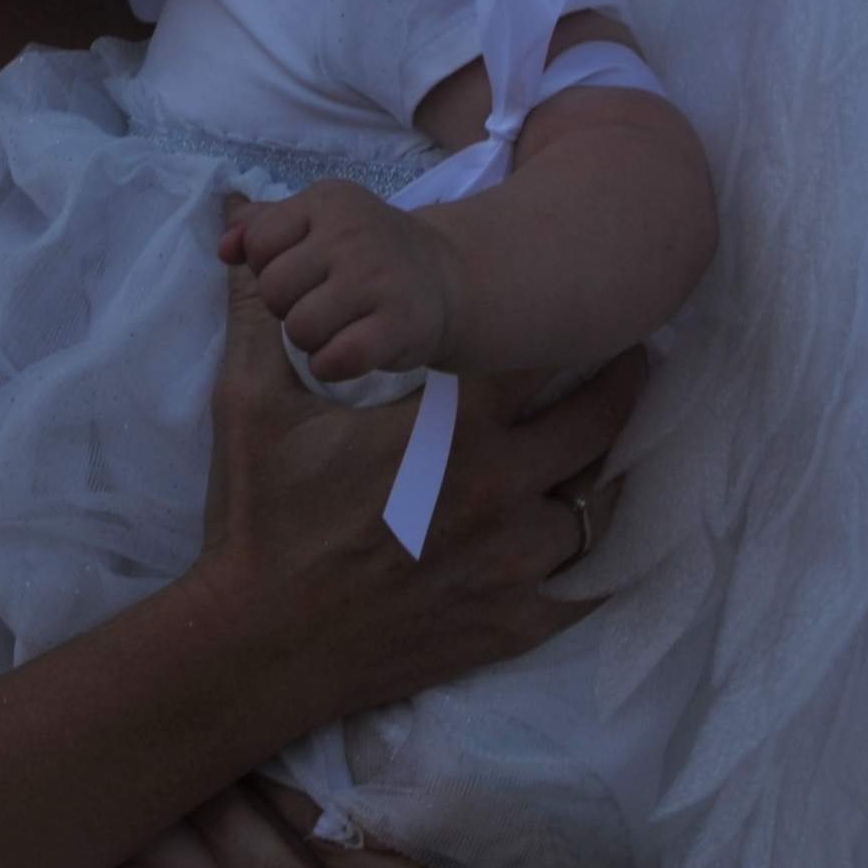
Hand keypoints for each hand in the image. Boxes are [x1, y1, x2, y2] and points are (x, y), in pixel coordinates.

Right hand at [194, 278, 642, 716]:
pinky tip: (590, 533)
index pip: (535, 355)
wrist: (258, 645)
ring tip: (607, 446)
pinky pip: (587, 588)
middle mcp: (500, 493)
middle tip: (629, 360)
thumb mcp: (249, 406)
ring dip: (605, 470)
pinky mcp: (512, 625)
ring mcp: (514, 565)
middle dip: (619, 381)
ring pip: (601, 505)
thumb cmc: (258, 521)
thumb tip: (237, 221)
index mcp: (450, 432)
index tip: (573, 308)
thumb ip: (261, 313)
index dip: (558, 323)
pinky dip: (595, 559)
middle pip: (598, 420)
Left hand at [224, 178, 456, 377]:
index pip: (259, 241)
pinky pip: (335, 358)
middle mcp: (354, 231)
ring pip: (300, 328)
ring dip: (310, 340)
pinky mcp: (400, 324)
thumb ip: (262, 227)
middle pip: (274, 288)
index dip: (268, 266)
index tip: (301, 270)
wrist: (444, 278)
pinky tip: (347, 352)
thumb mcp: (316, 223)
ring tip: (338, 325)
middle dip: (287, 306)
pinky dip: (331, 366)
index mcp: (327, 200)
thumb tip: (224, 248)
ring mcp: (380, 277)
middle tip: (321, 302)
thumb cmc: (363, 253)